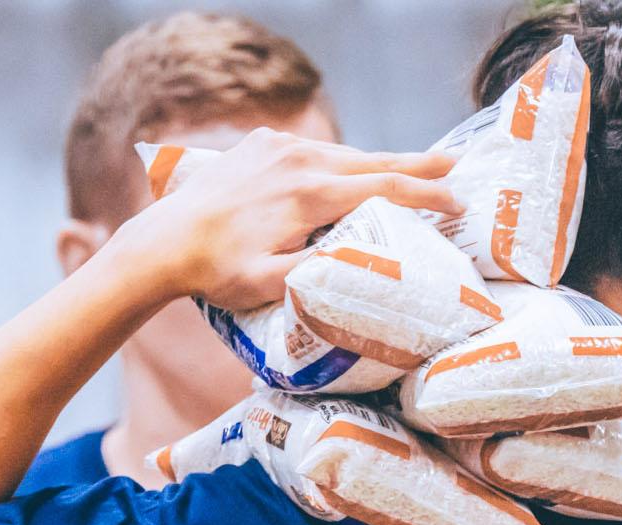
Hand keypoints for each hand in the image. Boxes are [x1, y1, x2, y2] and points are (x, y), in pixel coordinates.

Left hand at [120, 128, 459, 309]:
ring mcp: (279, 146)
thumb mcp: (272, 284)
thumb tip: (366, 269)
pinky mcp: (262, 142)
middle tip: (457, 167)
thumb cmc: (218, 272)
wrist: (163, 241)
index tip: (459, 202)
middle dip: (418, 165)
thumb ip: (320, 274)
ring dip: (379, 164)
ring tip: (412, 171)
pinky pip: (315, 151)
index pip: (385, 187)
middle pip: (374, 159)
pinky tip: (352, 173)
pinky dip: (341, 162)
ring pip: (345, 154)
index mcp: (310, 193)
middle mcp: (299, 159)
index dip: (427, 194)